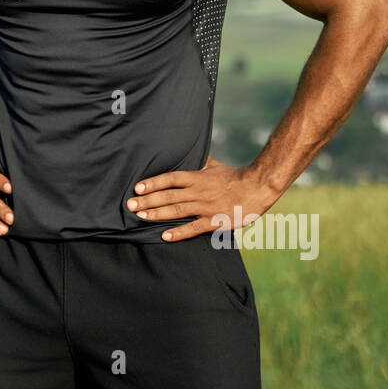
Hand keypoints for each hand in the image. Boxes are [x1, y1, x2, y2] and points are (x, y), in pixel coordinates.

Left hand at [125, 156, 276, 240]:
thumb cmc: (235, 177)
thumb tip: (188, 152)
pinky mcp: (215, 221)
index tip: (137, 187)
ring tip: (141, 217)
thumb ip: (199, 162)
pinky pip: (194, 228)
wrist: (258, 188)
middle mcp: (198, 191)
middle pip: (168, 195)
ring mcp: (206, 207)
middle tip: (130, 205)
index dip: (153, 183)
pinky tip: (165, 236)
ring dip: (157, 214)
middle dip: (147, 200)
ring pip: (177, 211)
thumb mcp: (214, 166)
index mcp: (197, 177)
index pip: (170, 178)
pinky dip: (179, 232)